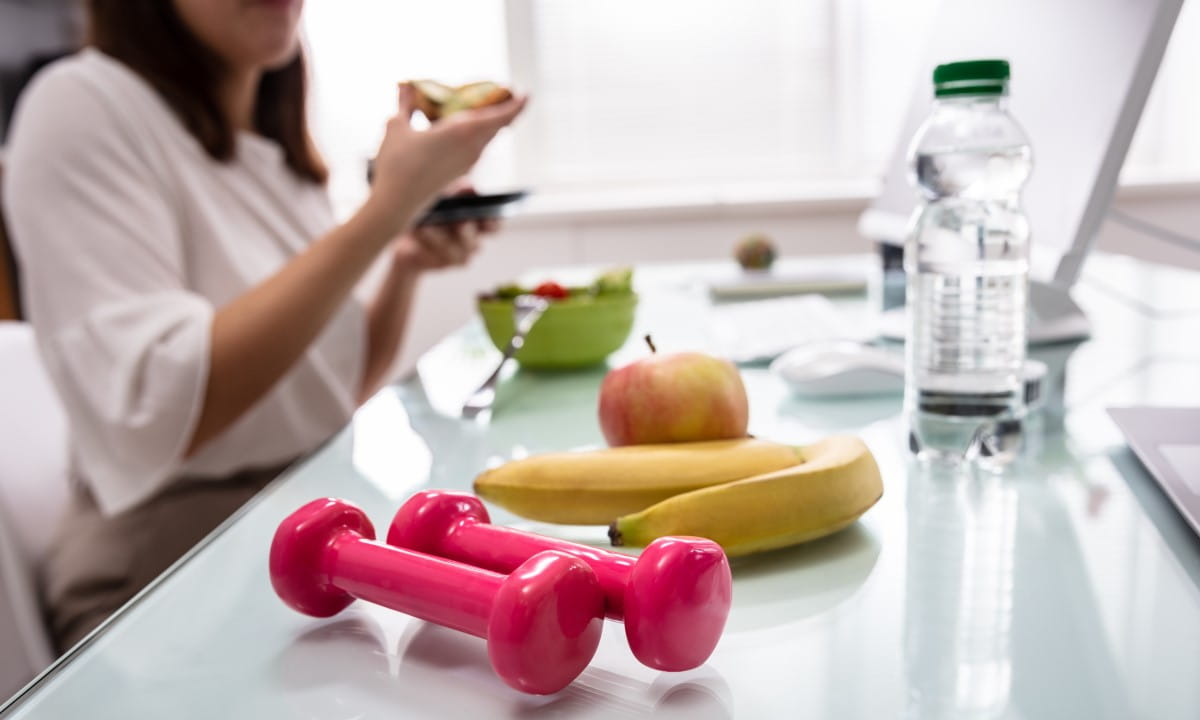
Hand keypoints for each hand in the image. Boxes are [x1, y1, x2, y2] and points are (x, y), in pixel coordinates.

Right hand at [365, 85, 526, 236]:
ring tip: (478, 104)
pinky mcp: (462, 171)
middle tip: (499, 91)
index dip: (516, 105)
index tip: (526, 93)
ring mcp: (469, 162)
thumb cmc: (395, 164)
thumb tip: (404, 83)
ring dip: (489, 121)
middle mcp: (473, 147)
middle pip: (498, 125)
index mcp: (463, 131)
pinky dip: (477, 133)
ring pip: (488, 136)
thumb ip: (405, 102)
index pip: (501, 116)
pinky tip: (460, 126)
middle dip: (504, 108)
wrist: (396, 203)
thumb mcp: (396, 126)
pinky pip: (477, 147)